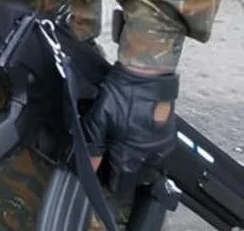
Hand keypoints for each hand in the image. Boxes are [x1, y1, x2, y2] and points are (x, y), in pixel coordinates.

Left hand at [82, 63, 177, 197]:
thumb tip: (88, 164)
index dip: (107, 181)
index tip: (99, 177)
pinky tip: (133, 134)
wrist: (148, 72)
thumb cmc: (124, 92)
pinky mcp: (166, 135)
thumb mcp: (100, 115)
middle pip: (130, 172)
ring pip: (142, 162)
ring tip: (119, 144)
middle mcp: (148, 154)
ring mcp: (159, 145)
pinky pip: (153, 150)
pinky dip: (142, 146)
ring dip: (130, 157)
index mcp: (130, 153)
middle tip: (106, 157)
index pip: (119, 182)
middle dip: (118, 168)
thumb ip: (93, 142)